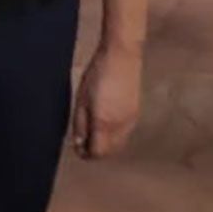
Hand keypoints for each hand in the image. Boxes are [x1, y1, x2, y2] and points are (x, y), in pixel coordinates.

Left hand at [71, 44, 142, 158]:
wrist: (122, 57)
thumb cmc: (97, 74)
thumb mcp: (82, 99)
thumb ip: (80, 124)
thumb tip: (79, 143)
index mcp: (104, 123)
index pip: (97, 153)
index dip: (85, 154)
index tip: (76, 147)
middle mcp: (120, 127)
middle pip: (109, 152)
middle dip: (96, 151)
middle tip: (83, 142)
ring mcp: (131, 121)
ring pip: (119, 145)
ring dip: (106, 145)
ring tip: (92, 132)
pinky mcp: (136, 114)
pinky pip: (125, 135)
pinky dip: (115, 137)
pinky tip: (105, 124)